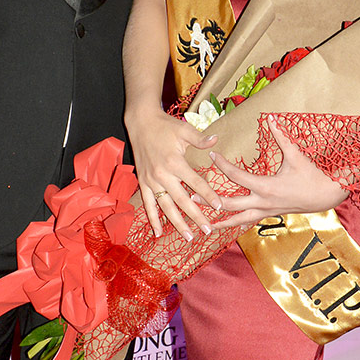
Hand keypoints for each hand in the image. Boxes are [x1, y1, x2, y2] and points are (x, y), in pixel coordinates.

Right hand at [126, 105, 222, 240]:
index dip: (208, 195)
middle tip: (208, 230)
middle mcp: (163, 175)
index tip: (219, 206)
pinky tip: (158, 233)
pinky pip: (148, 205)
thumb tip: (216, 140)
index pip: (196, 183)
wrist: (140, 123)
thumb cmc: (165, 126)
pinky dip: (153, 219)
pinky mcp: (143, 183)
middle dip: (196, 216)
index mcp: (175, 162)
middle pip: (183, 200)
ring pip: (166, 207)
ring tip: (189, 237)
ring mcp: (151, 181)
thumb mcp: (184, 130)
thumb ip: (200, 139)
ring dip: (177, 223)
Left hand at [211, 120, 345, 228]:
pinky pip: (246, 222)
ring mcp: (264, 212)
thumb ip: (281, 137)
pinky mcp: (268, 215)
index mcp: (265, 187)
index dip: (222, 165)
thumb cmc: (311, 175)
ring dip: (218, 221)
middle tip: (190, 197)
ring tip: (202, 223)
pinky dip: (234, 224)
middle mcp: (261, 202)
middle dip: (209, 201)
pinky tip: (223, 227)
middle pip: (229, 204)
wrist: (325, 196)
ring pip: (236, 220)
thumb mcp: (295, 155)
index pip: (236, 176)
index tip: (212, 155)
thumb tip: (271, 117)